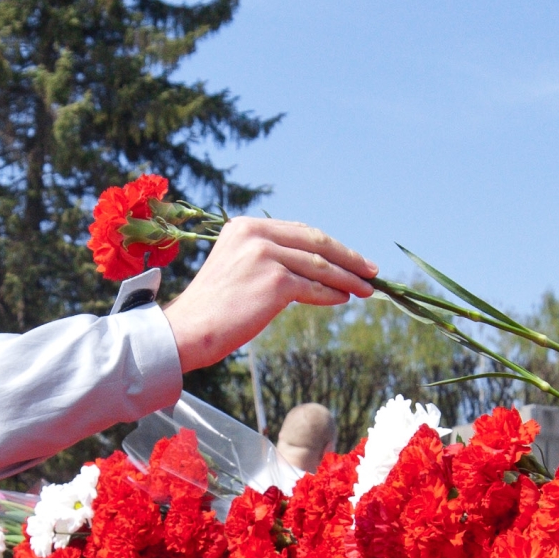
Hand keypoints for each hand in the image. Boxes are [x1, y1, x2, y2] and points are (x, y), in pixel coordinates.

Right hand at [162, 217, 377, 371]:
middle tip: (370, 270)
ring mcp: (266, 256)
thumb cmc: (212, 308)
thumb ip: (267, 258)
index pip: (299, 231)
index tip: (349, 256)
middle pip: (316, 242)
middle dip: (348, 257)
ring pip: (320, 265)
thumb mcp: (237, 268)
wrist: (188, 330)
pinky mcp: (275, 281)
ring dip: (347, 278)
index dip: (329, 245)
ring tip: (365, 289)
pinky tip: (343, 299)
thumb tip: (311, 266)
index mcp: (245, 227)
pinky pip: (314, 288)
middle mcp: (256, 234)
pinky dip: (332, 294)